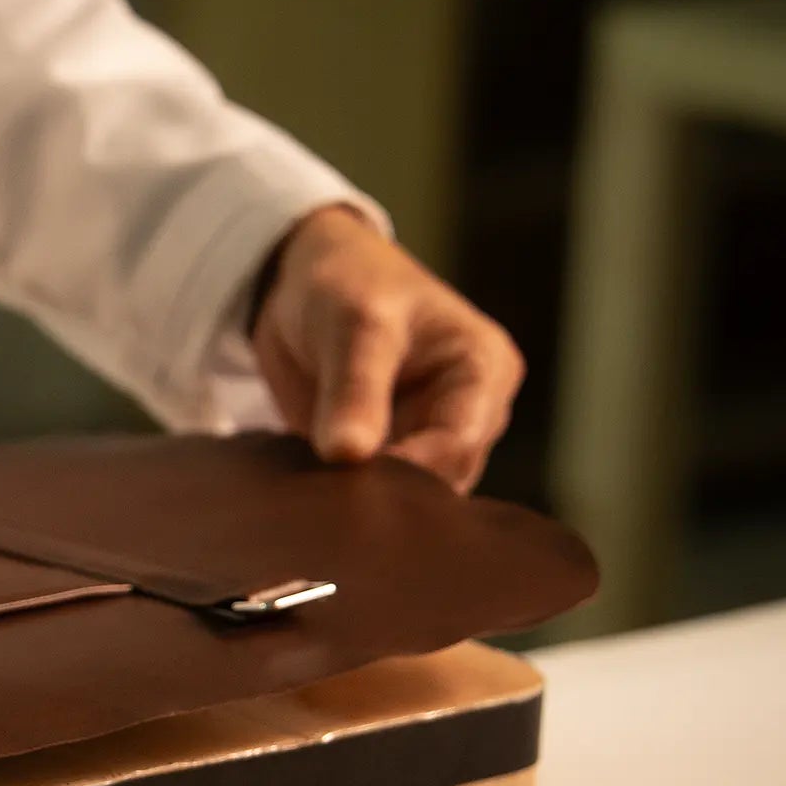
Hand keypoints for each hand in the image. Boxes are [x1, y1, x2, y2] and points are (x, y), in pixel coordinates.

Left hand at [251, 205, 524, 492]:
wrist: (302, 281)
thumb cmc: (347, 283)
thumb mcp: (355, 324)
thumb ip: (354, 388)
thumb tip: (348, 454)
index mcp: (483, 370)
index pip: (461, 442)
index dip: (412, 470)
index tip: (354, 479)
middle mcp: (469, 411)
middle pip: (442, 477)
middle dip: (392, 493)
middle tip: (331, 503)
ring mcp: (428, 438)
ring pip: (410, 495)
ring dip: (368, 501)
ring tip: (319, 502)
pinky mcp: (388, 457)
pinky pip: (376, 493)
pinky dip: (347, 499)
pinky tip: (314, 502)